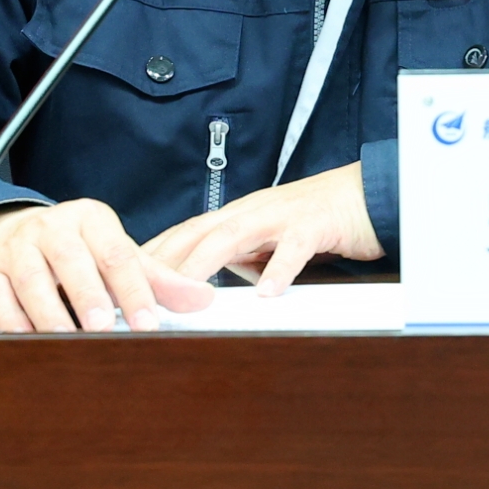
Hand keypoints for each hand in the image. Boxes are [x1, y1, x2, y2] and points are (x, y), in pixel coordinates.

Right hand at [0, 199, 214, 332]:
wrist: (9, 232)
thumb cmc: (75, 250)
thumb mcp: (115, 253)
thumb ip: (157, 279)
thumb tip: (203, 299)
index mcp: (90, 220)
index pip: (116, 254)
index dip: (133, 290)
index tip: (148, 325)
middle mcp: (51, 229)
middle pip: (72, 262)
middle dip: (88, 298)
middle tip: (104, 332)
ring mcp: (15, 249)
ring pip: (32, 281)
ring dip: (51, 315)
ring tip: (69, 344)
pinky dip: (14, 323)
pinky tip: (31, 344)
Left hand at [142, 162, 382, 295]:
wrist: (367, 195)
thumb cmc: (317, 220)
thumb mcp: (269, 244)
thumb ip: (240, 260)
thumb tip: (211, 286)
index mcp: (237, 216)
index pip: (184, 234)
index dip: (152, 255)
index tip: (121, 279)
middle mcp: (251, 211)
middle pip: (197, 232)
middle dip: (164, 259)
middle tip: (137, 290)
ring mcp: (280, 215)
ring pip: (233, 234)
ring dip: (205, 261)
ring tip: (184, 289)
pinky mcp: (314, 224)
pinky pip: (294, 247)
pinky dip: (279, 269)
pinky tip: (267, 293)